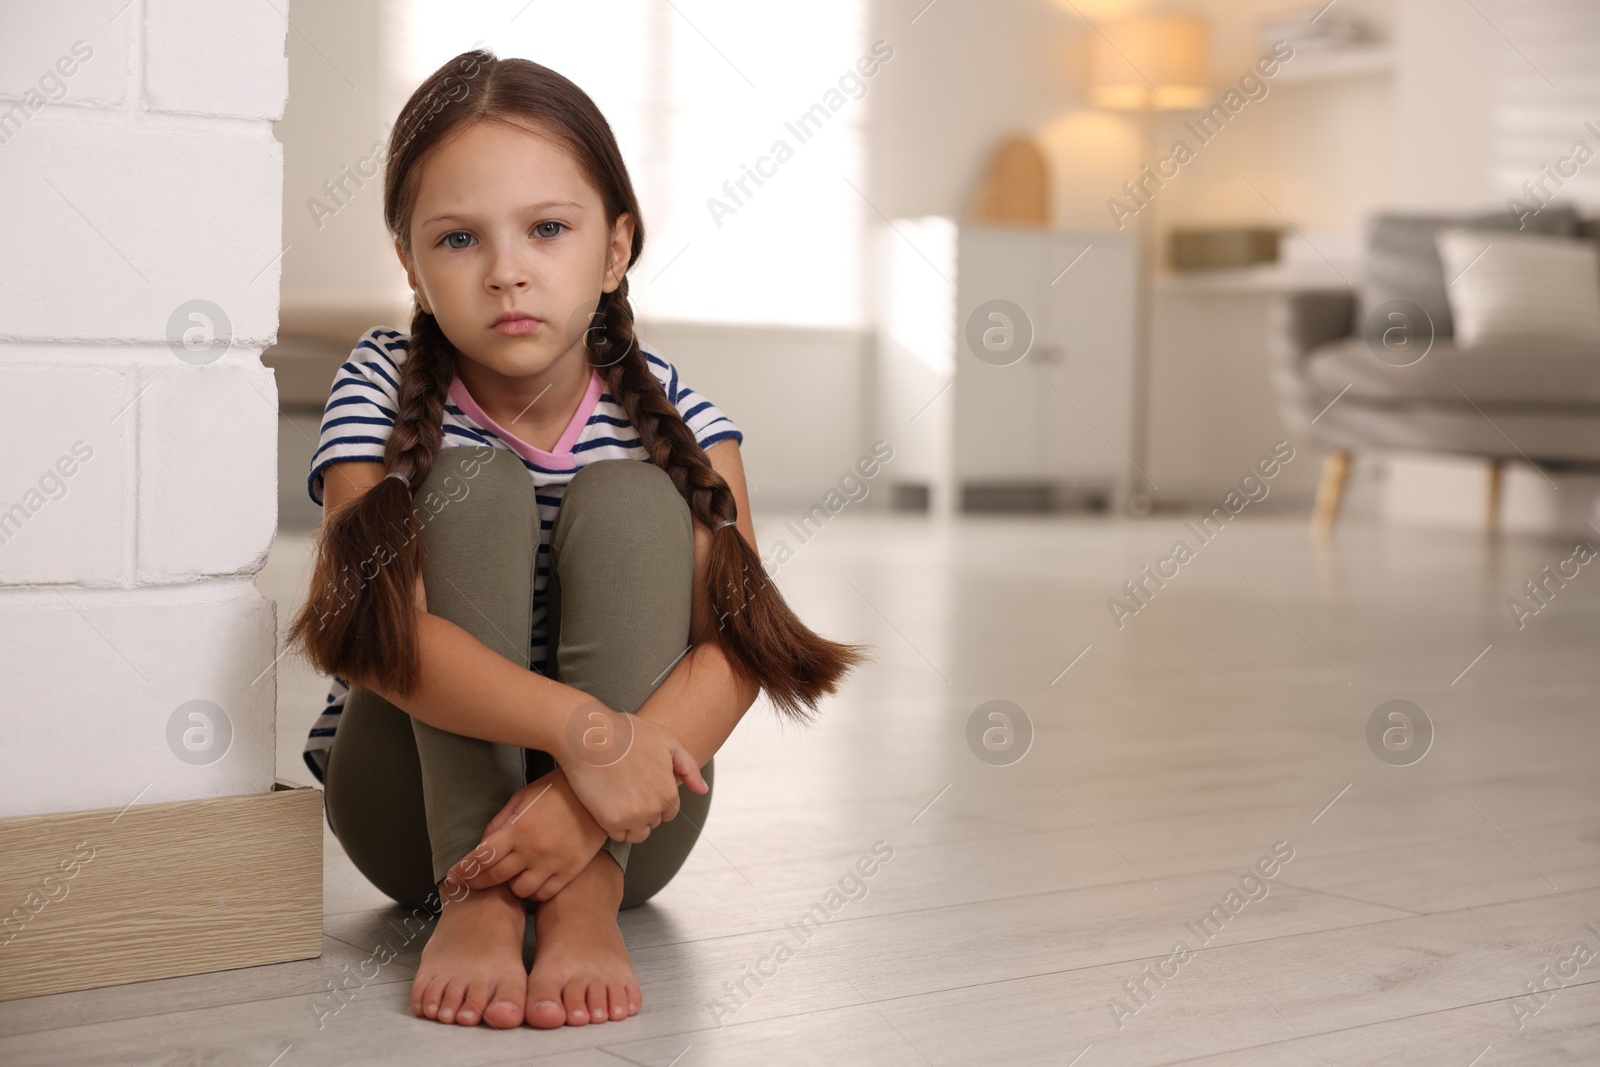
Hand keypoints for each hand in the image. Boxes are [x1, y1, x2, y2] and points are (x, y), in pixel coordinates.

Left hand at [443, 768, 606, 901]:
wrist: (597, 796)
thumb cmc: (557, 791)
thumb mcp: (523, 798)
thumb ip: (500, 822)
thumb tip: (484, 843)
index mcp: (517, 830)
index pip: (481, 857)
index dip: (464, 870)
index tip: (454, 877)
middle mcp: (532, 850)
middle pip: (495, 877)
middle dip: (477, 882)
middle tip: (470, 883)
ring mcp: (552, 863)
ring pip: (519, 891)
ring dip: (510, 887)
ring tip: (510, 877)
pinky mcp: (569, 871)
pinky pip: (544, 893)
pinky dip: (534, 892)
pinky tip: (531, 881)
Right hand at [559, 701, 707, 843]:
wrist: (589, 735)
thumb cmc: (627, 733)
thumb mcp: (667, 740)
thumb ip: (688, 767)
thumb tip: (702, 790)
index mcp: (669, 791)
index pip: (669, 812)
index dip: (655, 799)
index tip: (640, 784)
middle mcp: (654, 808)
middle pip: (652, 823)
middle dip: (643, 810)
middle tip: (625, 787)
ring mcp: (632, 816)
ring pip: (636, 834)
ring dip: (629, 823)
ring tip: (616, 798)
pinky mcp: (609, 821)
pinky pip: (616, 835)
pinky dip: (611, 824)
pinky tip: (605, 803)